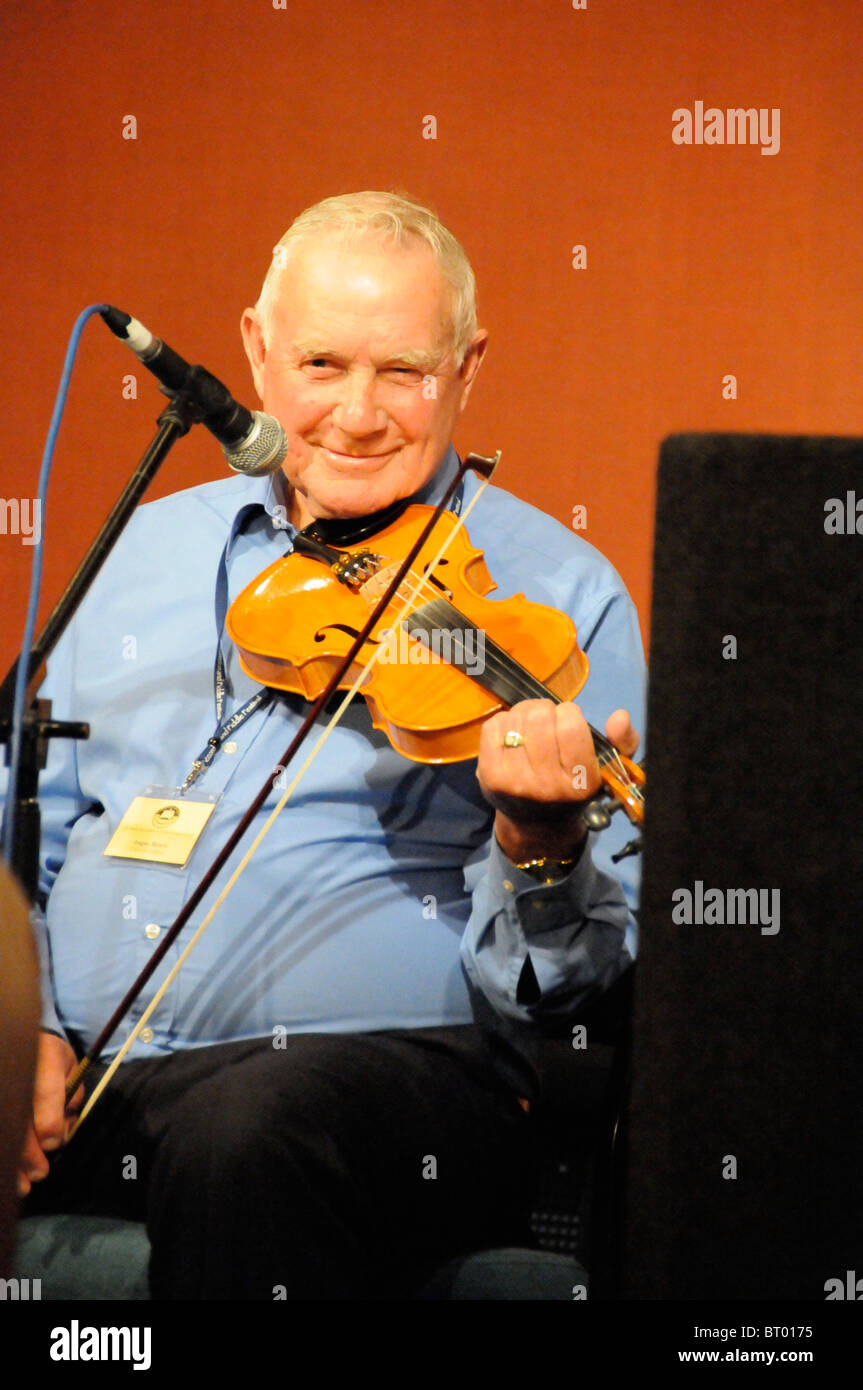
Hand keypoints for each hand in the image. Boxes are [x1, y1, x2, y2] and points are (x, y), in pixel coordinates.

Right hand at [17, 1032, 82, 1197]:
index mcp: (42, 1053)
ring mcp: (5, 1086)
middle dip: (28, 1150)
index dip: (48, 1120)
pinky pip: (2, 1124)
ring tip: (22, 1184)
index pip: (43, 1089)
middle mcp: (16, 1070)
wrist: (20, 1040)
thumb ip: (70, 1096)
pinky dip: (4, 1155)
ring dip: (12, 1160)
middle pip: (18, 1115)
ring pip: (5, 1125)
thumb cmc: (50, 1060)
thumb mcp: (69, 1069)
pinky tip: (8, 1176)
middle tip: (40, 1173)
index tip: (52, 1143)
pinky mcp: (1, 1107)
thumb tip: (59, 1134)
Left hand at [476, 701, 638, 862]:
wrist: (538, 826)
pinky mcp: (490, 776)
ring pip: (516, 718)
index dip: (569, 713)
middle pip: (540, 717)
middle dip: (545, 710)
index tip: (568, 720)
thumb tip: (620, 716)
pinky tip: (512, 734)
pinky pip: (493, 727)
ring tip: (531, 727)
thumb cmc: (575, 788)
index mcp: (580, 782)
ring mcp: (515, 782)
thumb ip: (623, 742)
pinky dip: (503, 722)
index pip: (571, 725)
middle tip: (547, 720)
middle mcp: (547, 785)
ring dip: (524, 714)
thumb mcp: (608, 770)